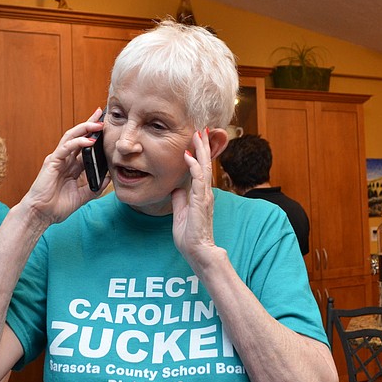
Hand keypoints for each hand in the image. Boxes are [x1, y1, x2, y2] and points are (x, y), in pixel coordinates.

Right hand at [22, 108, 106, 224]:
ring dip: (85, 128)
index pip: (84, 145)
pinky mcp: (52, 162)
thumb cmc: (58, 206)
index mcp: (72, 166)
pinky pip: (65, 148)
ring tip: (98, 123)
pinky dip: (77, 142)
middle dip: (89, 123)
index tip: (105, 125)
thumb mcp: (83, 196)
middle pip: (78, 135)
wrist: (41, 215)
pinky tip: (89, 141)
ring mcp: (58, 159)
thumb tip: (109, 177)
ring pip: (71, 137)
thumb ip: (95, 186)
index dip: (94, 134)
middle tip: (101, 113)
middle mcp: (65, 159)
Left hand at [171, 129, 217, 267]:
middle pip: (205, 164)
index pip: (201, 169)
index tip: (196, 139)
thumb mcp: (181, 214)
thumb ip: (179, 201)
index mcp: (200, 195)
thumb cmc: (191, 237)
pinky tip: (189, 155)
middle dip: (203, 146)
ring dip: (201, 150)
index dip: (199, 154)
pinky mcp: (201, 202)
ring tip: (199, 134)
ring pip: (204, 167)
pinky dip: (194, 166)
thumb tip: (176, 188)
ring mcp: (204, 196)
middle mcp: (205, 193)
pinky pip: (198, 180)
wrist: (199, 252)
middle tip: (202, 129)